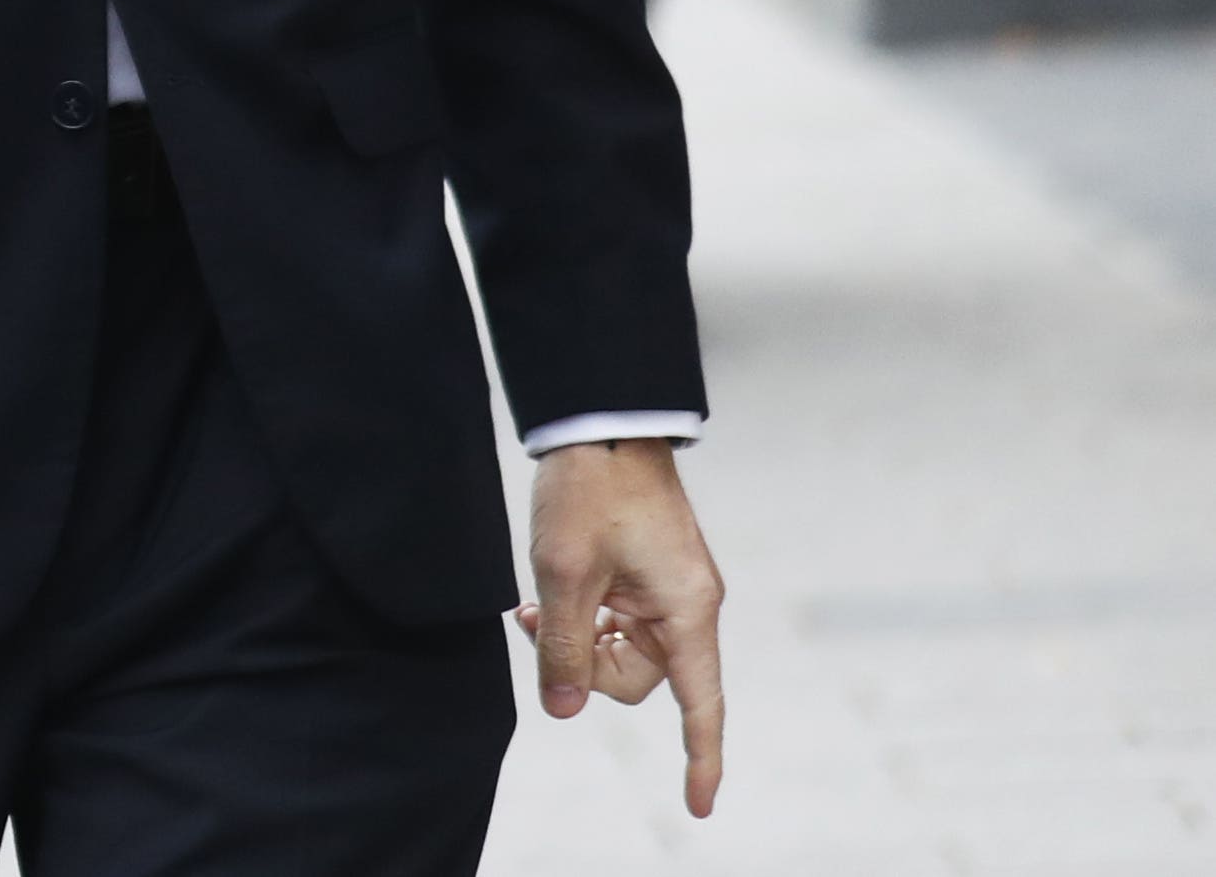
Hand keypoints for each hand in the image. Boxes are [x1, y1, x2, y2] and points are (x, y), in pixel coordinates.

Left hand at [523, 438, 726, 816]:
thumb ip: (564, 644)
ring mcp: (668, 591)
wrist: (599, 423)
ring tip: (531, 611)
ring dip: (576, 641)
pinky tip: (545, 600)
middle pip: (640, 678)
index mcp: (685, 611)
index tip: (698, 807)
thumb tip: (564, 710)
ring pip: (623, 651)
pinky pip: (619, 622)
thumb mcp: (562, 571)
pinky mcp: (648, 575)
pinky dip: (584, 620)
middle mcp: (687, 607)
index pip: (700, 704)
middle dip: (584, 668)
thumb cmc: (588, 491)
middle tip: (531, 630)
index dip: (700, 758)